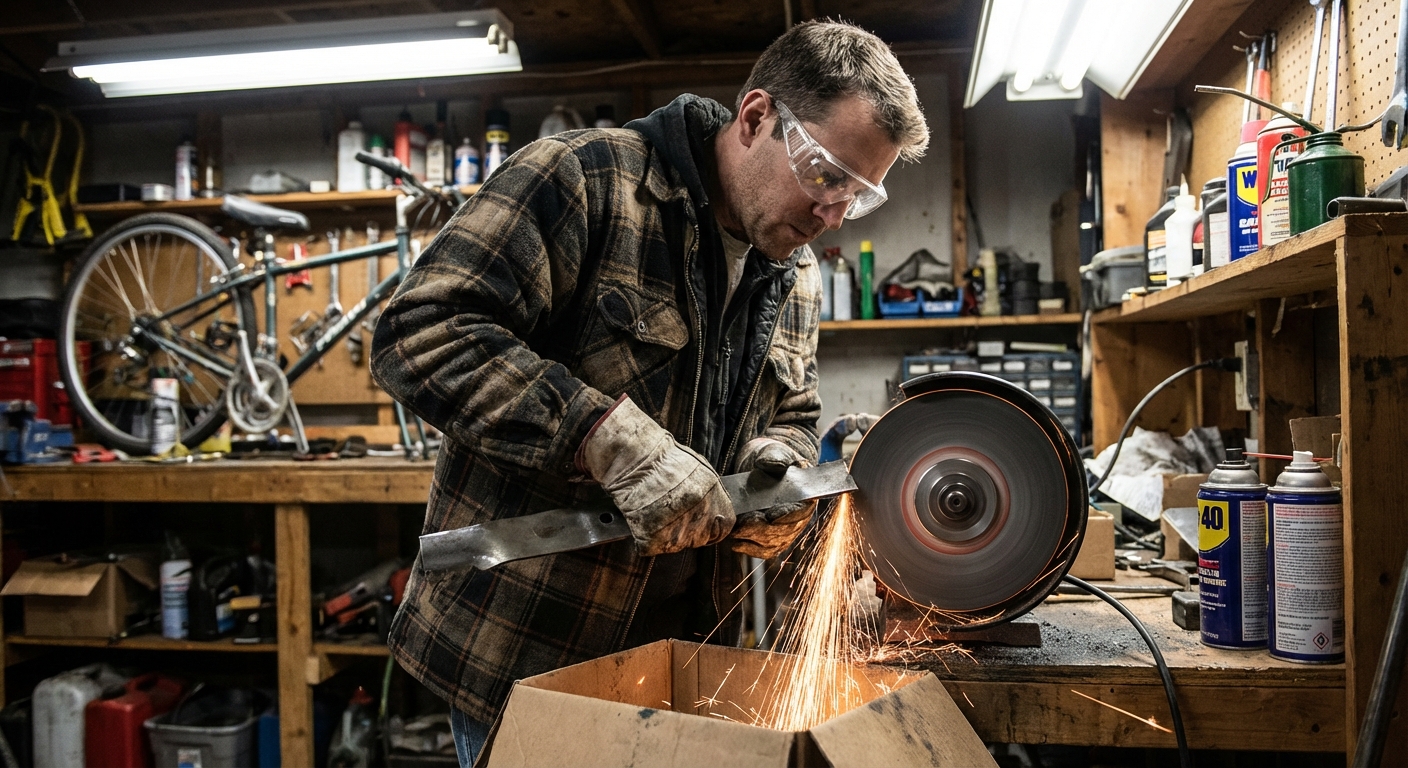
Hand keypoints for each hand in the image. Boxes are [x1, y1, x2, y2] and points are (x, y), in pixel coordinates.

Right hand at [577, 397, 733, 555]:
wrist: (631, 457)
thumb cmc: (660, 459)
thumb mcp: (697, 468)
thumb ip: (711, 493)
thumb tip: (716, 511)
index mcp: (710, 491)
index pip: (725, 525)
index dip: (714, 529)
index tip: (704, 528)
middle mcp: (697, 509)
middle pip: (700, 539)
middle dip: (688, 534)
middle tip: (671, 519)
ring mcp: (675, 523)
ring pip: (676, 546)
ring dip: (666, 536)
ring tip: (654, 515)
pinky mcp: (652, 535)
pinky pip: (652, 547)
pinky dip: (644, 539)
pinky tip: (641, 520)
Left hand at [727, 437, 815, 558]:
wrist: (759, 463)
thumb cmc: (769, 455)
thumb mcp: (771, 450)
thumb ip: (775, 455)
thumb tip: (772, 463)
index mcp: (804, 494)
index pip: (801, 511)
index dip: (787, 515)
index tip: (770, 516)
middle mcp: (798, 515)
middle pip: (786, 532)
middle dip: (764, 530)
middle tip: (744, 524)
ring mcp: (784, 528)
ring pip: (774, 544)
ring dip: (754, 540)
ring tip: (736, 532)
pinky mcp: (770, 535)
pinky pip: (764, 550)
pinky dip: (751, 549)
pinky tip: (737, 543)